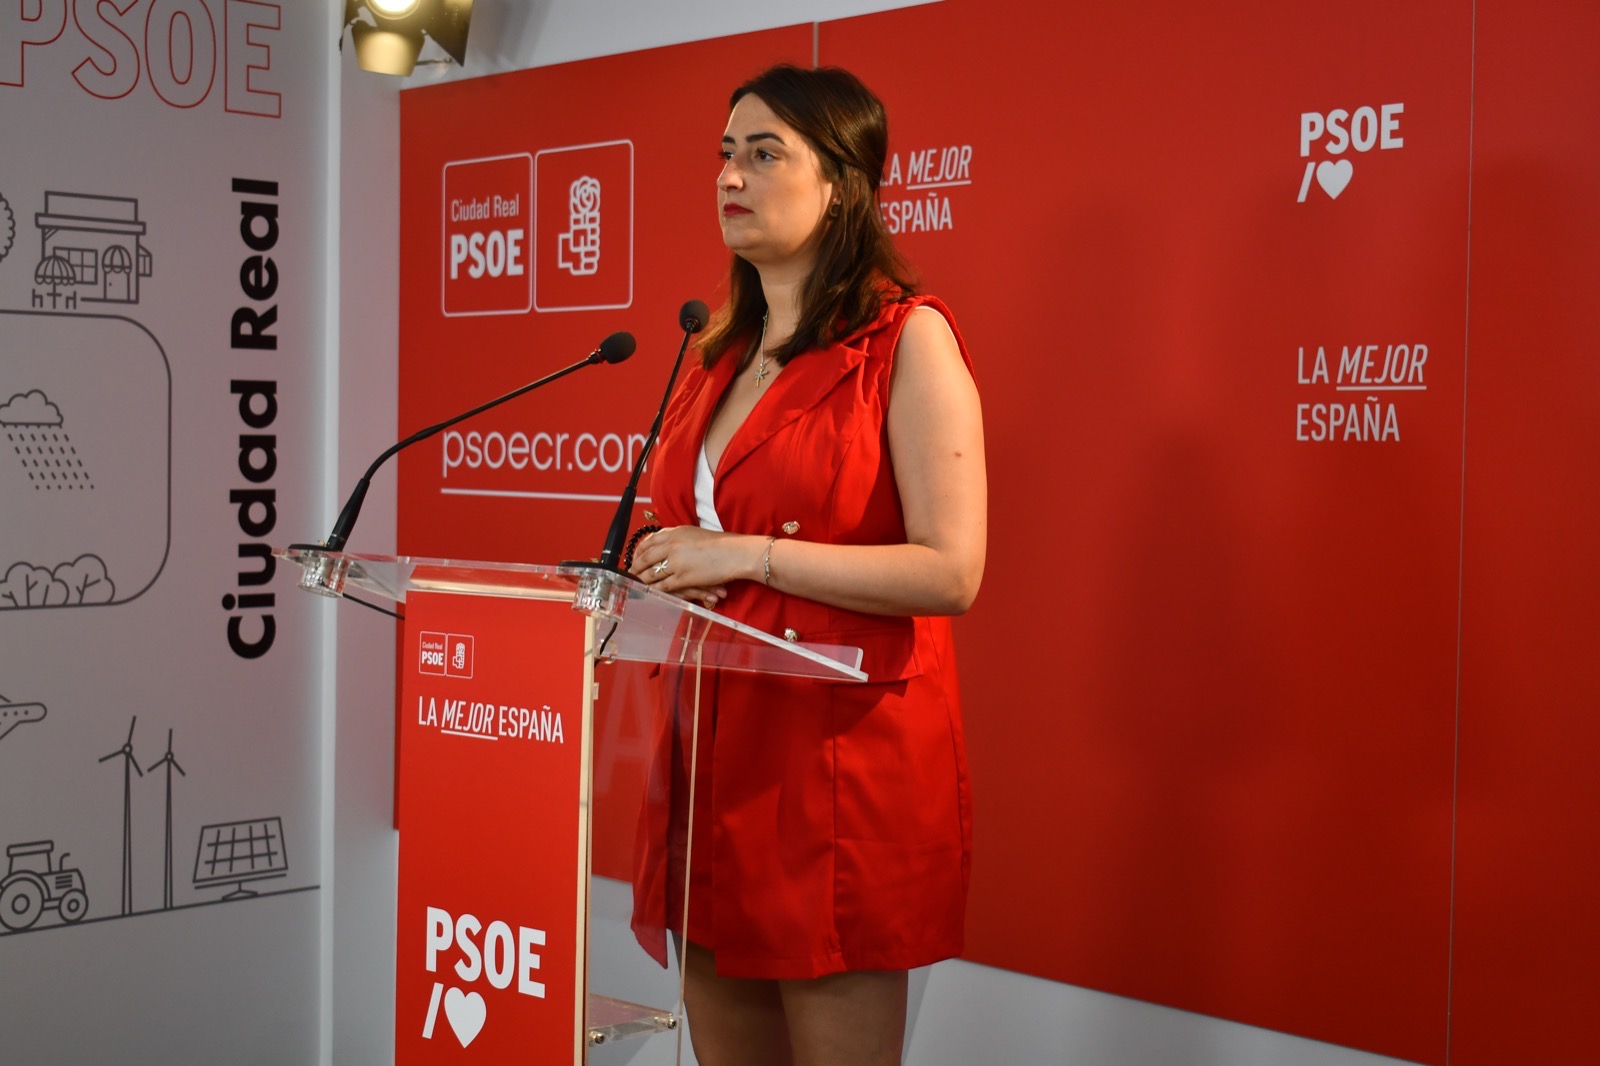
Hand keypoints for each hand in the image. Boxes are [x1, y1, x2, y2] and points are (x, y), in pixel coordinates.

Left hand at [628, 525, 751, 606]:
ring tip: (638, 582)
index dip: (640, 550)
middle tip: (631, 571)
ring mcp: (676, 563)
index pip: (650, 541)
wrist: (734, 553)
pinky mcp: (682, 578)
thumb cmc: (720, 543)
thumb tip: (666, 541)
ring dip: (643, 579)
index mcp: (675, 533)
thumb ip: (678, 537)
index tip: (636, 555)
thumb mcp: (695, 533)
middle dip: (637, 566)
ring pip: (652, 573)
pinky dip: (655, 589)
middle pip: (646, 557)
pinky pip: (663, 586)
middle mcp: (672, 546)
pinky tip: (650, 591)